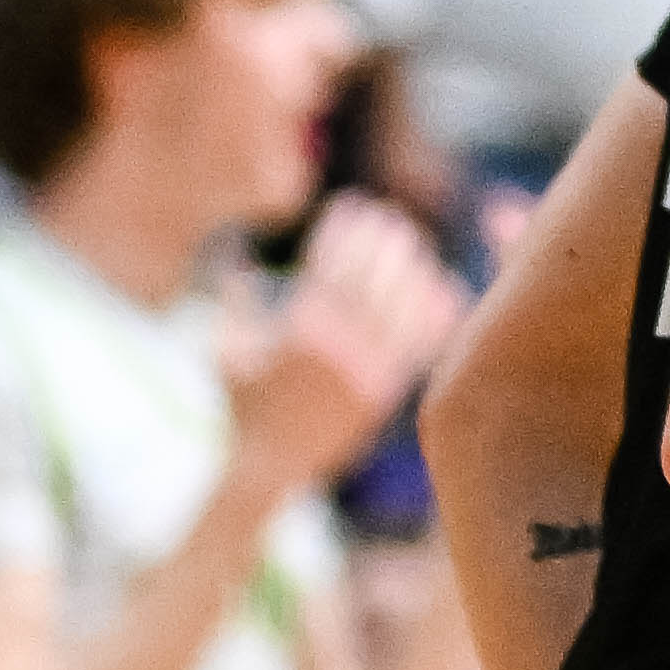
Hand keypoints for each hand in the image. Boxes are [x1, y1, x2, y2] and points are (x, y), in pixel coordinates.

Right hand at [227, 194, 467, 501]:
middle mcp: (336, 349)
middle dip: (380, 244)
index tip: (353, 206)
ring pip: (401, 308)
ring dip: (411, 270)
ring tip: (413, 245)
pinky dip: (433, 313)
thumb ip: (234, 301)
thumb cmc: (242, 403)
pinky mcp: (387, 391)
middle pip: (370, 281)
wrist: (268, 464)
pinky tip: (443, 285)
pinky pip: (419, 345)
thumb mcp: (225, 348)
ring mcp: (366, 371)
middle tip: (390, 218)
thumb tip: (235, 255)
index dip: (344, 232)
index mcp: (297, 332)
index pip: (330, 267)